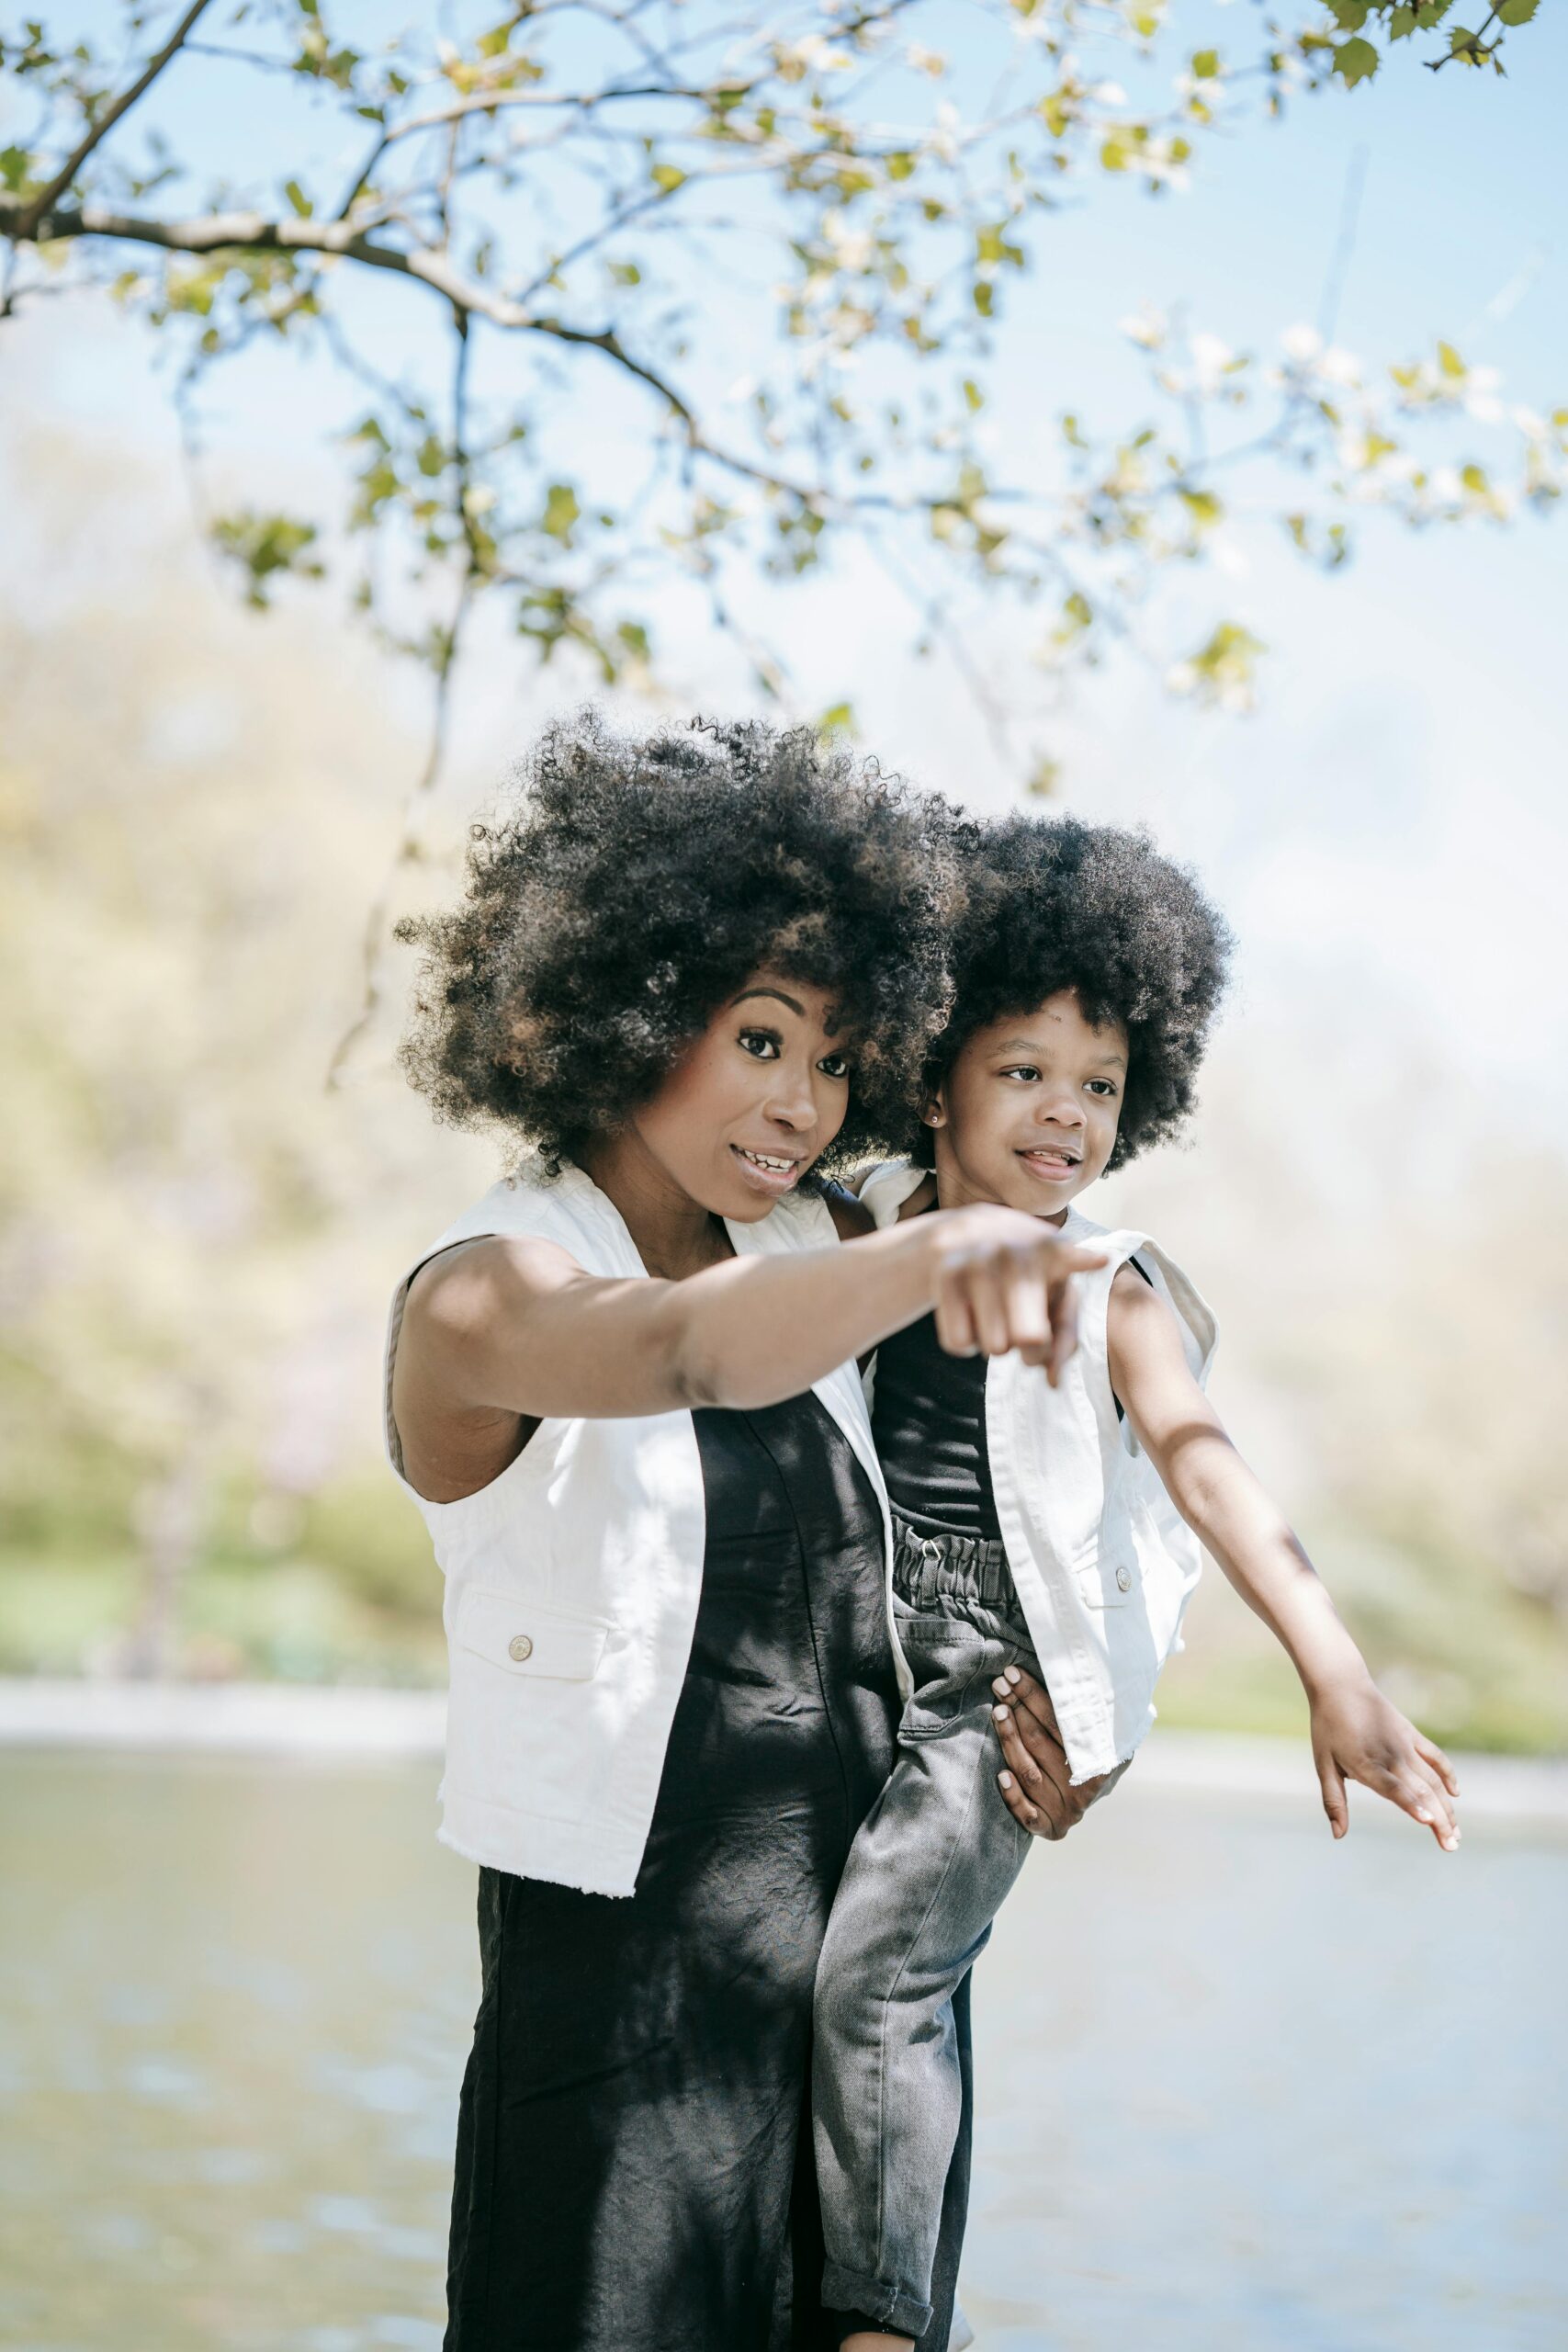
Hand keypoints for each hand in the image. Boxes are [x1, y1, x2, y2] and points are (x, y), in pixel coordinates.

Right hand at [929, 1207, 1106, 1385]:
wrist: (969, 1236)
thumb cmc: (1026, 1279)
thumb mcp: (1054, 1298)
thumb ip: (1064, 1339)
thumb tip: (1053, 1382)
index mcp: (1050, 1253)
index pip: (1067, 1256)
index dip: (1081, 1260)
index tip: (1099, 1260)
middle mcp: (1013, 1253)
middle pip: (1029, 1338)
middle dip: (1032, 1348)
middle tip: (1029, 1333)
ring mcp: (977, 1262)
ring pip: (994, 1347)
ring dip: (998, 1344)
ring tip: (998, 1316)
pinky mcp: (945, 1276)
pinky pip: (959, 1343)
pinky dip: (968, 1343)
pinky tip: (972, 1315)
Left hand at [989, 1664, 1113, 1837]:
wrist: (1099, 1791)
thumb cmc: (1097, 1748)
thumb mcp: (1109, 1729)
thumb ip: (1096, 1710)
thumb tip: (1082, 1672)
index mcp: (1101, 1760)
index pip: (1061, 1723)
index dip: (1034, 1696)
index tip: (1013, 1674)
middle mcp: (1084, 1788)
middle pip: (1041, 1742)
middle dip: (1018, 1709)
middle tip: (1000, 1684)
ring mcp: (1067, 1810)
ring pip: (1029, 1772)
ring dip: (1009, 1739)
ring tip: (998, 1711)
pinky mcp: (1050, 1828)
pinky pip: (1028, 1815)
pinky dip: (1013, 1796)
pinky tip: (1001, 1774)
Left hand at [1309, 1673, 1460, 1850]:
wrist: (1340, 1685)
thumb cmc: (1328, 1727)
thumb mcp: (1323, 1764)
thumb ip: (1334, 1800)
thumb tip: (1337, 1835)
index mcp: (1367, 1765)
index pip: (1393, 1788)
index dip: (1410, 1804)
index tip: (1427, 1821)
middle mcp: (1391, 1756)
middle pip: (1421, 1791)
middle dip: (1439, 1820)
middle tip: (1452, 1847)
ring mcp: (1405, 1745)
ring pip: (1433, 1779)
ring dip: (1447, 1807)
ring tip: (1456, 1833)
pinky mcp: (1412, 1734)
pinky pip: (1435, 1756)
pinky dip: (1447, 1774)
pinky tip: (1455, 1793)